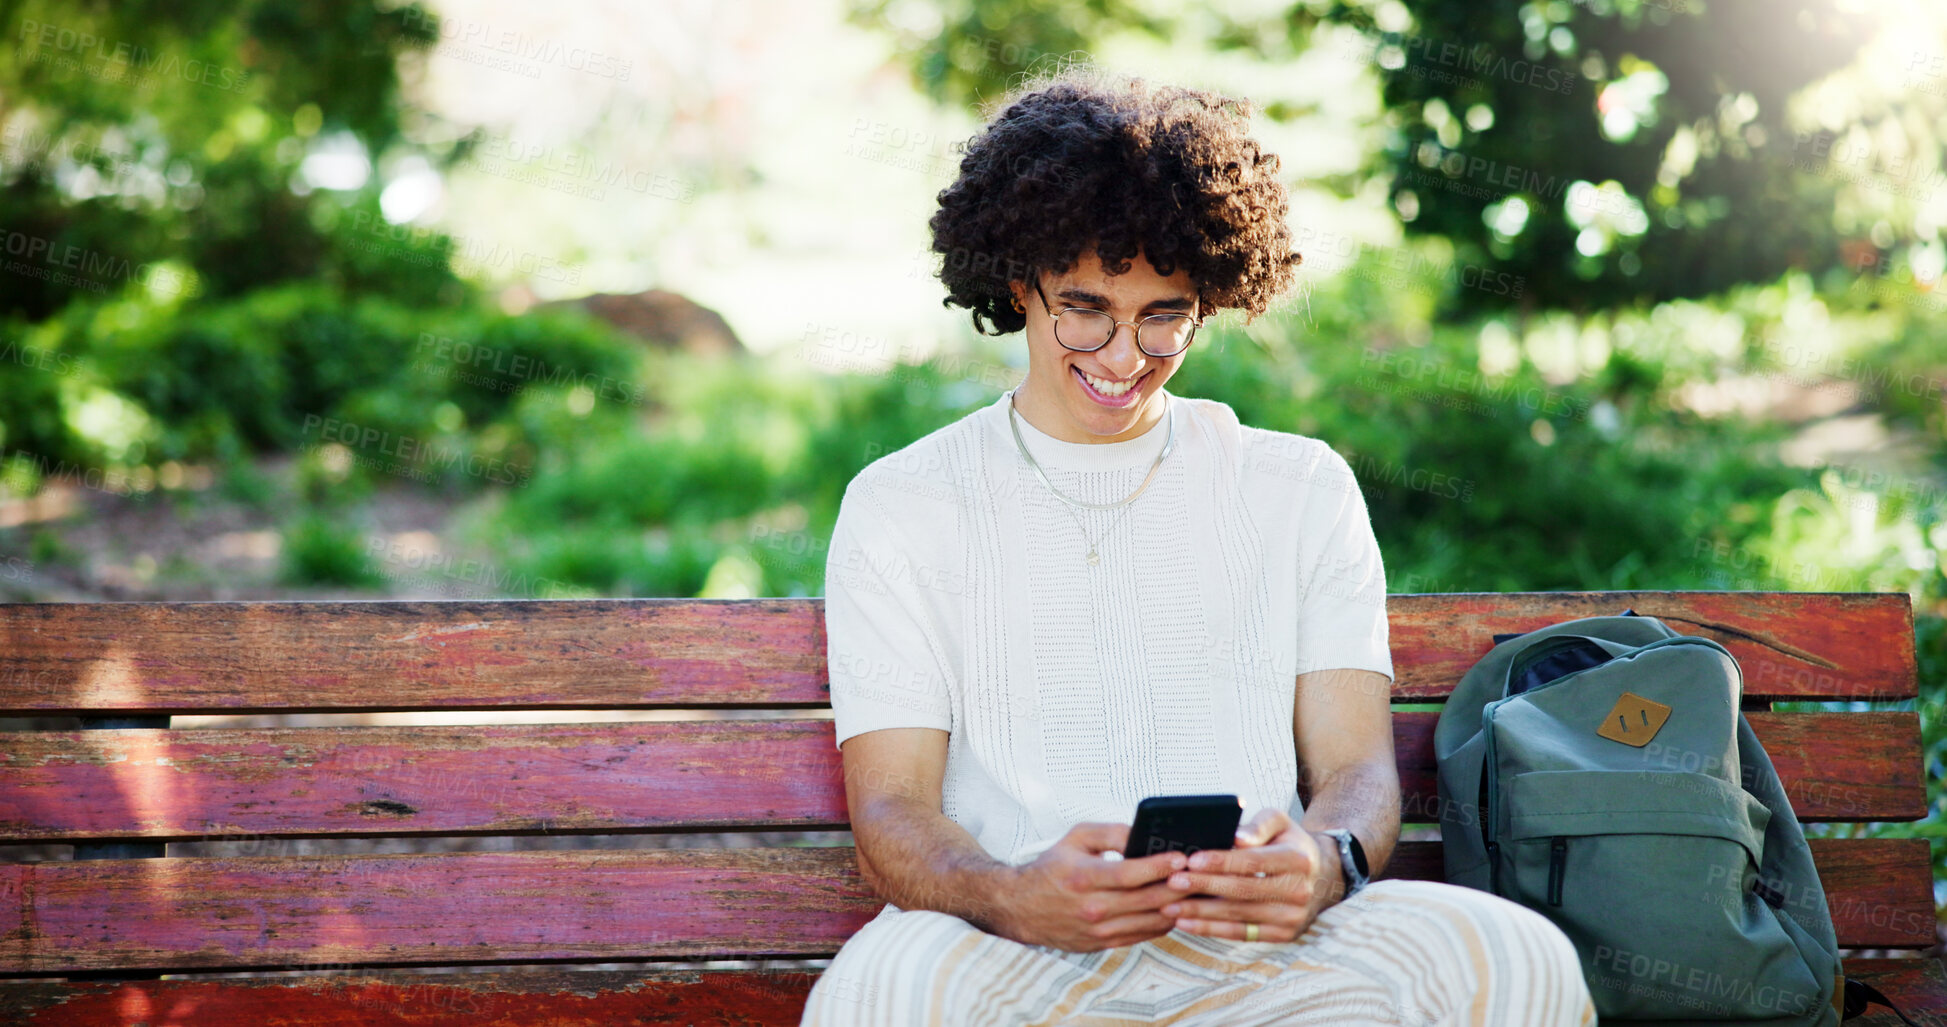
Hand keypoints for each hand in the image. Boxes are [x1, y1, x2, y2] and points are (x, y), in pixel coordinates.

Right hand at [992, 822, 1189, 950]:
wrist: (1021, 907)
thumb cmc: (1051, 868)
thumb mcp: (1075, 838)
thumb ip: (1110, 833)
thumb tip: (1142, 835)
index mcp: (1084, 877)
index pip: (1130, 873)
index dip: (1159, 865)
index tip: (1181, 857)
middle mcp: (1092, 907)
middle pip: (1147, 899)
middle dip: (1178, 886)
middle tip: (1199, 875)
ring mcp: (1098, 929)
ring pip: (1149, 921)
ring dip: (1175, 907)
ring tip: (1194, 893)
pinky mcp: (1102, 943)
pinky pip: (1141, 936)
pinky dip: (1162, 923)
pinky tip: (1174, 910)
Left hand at [1159, 808, 1345, 942]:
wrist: (1322, 876)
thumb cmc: (1289, 843)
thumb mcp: (1280, 822)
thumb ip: (1257, 826)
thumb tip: (1236, 838)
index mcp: (1297, 859)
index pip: (1253, 862)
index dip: (1221, 862)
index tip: (1192, 860)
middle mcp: (1298, 891)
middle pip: (1242, 890)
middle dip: (1204, 887)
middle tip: (1172, 882)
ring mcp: (1292, 917)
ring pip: (1238, 915)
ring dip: (1200, 913)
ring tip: (1169, 906)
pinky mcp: (1283, 935)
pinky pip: (1241, 934)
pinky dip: (1210, 929)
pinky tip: (1185, 924)